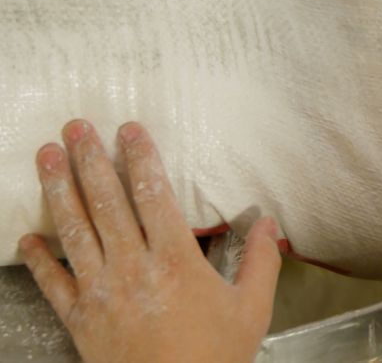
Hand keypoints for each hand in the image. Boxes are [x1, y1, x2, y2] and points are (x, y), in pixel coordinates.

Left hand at [18, 120, 281, 362]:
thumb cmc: (214, 358)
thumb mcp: (252, 310)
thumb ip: (260, 262)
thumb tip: (270, 224)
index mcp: (175, 260)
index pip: (153, 196)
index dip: (140, 158)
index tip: (129, 130)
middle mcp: (133, 268)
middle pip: (106, 202)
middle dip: (89, 160)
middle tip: (76, 127)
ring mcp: (101, 292)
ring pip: (74, 231)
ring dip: (58, 190)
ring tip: (46, 157)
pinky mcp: (80, 319)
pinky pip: (51, 283)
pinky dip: (37, 259)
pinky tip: (26, 239)